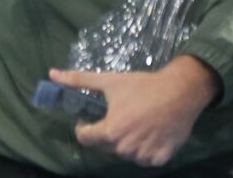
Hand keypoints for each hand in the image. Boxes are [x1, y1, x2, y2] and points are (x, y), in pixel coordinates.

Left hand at [49, 55, 220, 167]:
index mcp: (110, 131)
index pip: (85, 138)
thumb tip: (52, 74)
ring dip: (124, 142)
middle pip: (105, 146)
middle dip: (106, 132)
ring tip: (133, 122)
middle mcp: (125, 148)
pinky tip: (147, 132)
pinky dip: (143, 149)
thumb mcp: (109, 80)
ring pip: (125, 154)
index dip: (83, 127)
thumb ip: (78, 80)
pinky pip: (145, 159)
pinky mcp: (161, 158)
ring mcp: (144, 156)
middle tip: (116, 115)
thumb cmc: (142, 86)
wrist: (180, 91)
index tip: (89, 118)